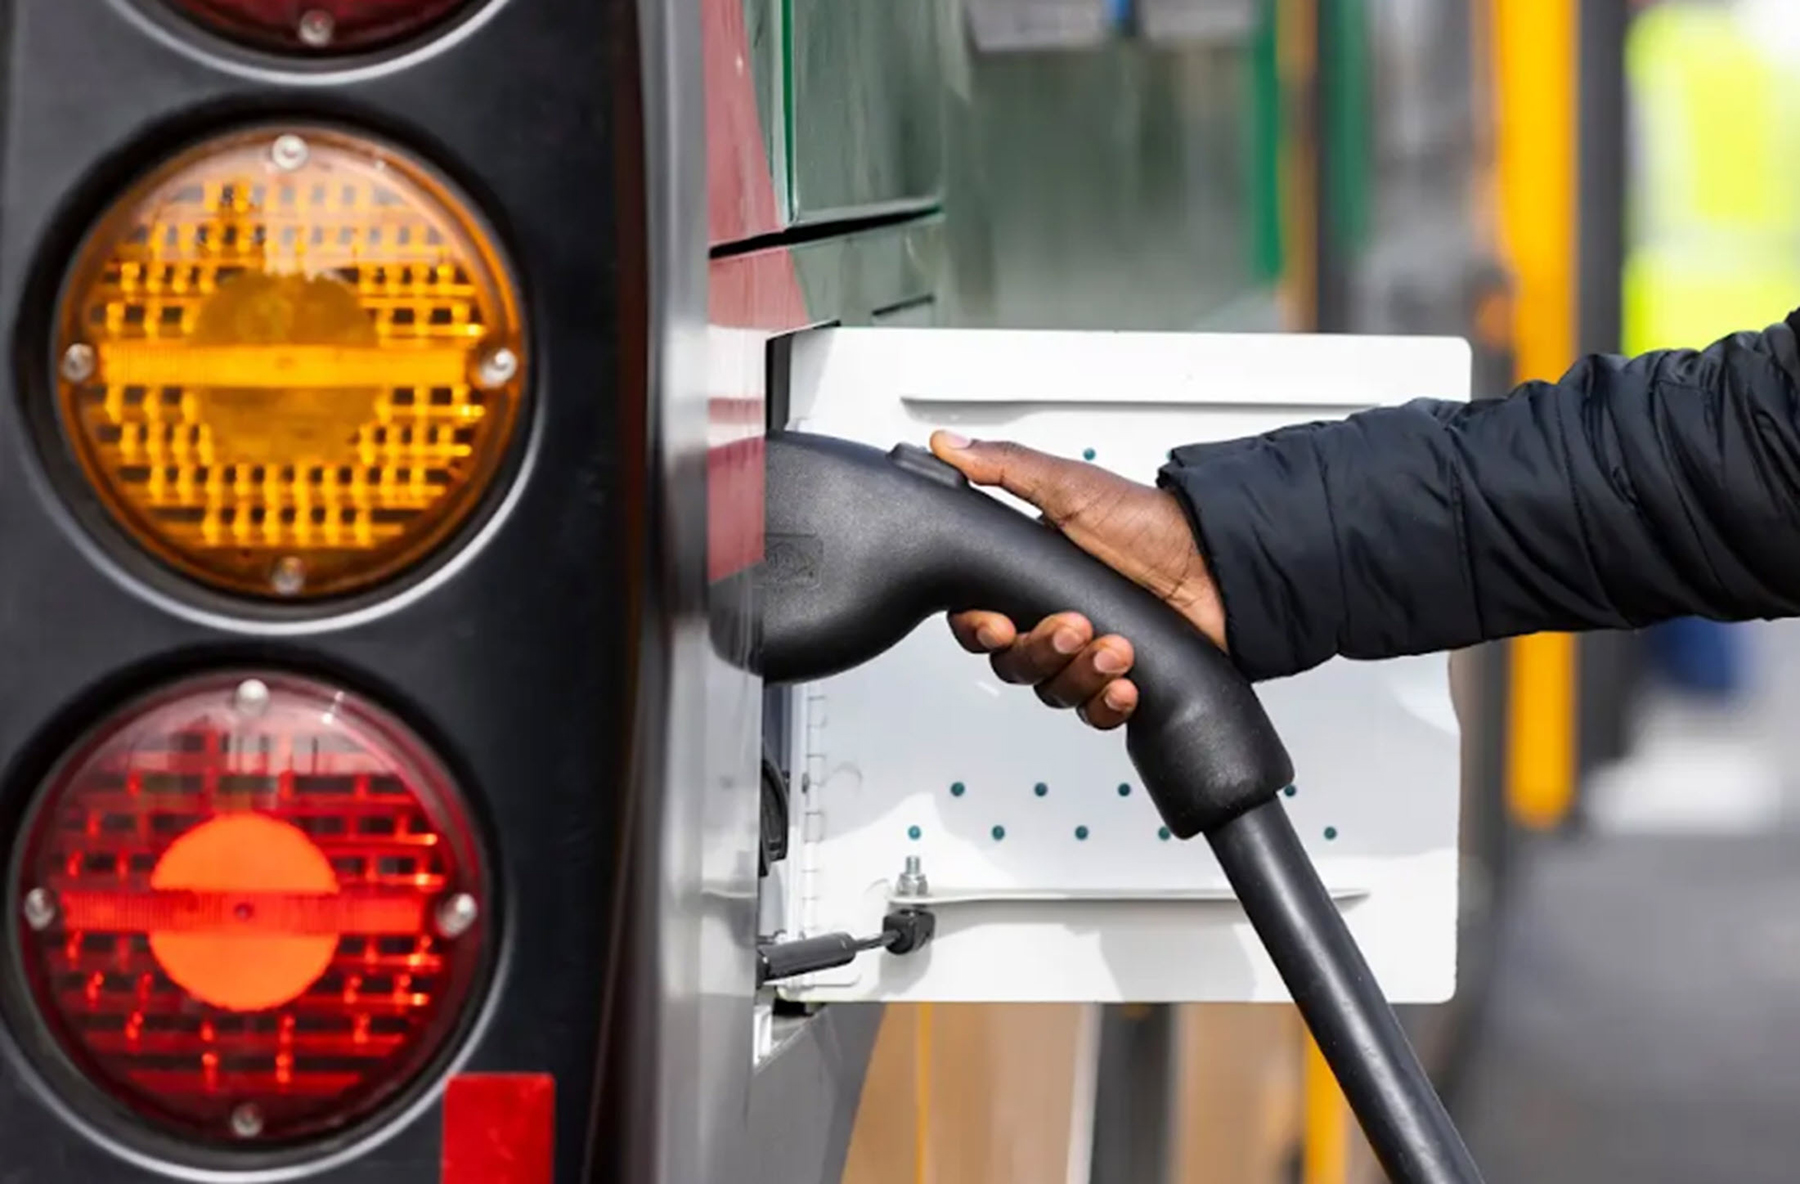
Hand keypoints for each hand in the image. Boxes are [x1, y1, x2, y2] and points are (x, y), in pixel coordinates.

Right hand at [930, 431, 1225, 729]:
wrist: (1218, 561)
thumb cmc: (1148, 523)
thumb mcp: (1069, 486)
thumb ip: (1004, 467)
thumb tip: (950, 447)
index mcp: (1030, 578)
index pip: (979, 620)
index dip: (981, 630)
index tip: (999, 624)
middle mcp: (1053, 619)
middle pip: (1013, 663)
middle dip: (1041, 650)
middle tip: (1075, 626)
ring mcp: (1086, 654)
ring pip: (1052, 690)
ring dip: (1079, 676)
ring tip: (1115, 649)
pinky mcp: (1120, 681)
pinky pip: (1094, 714)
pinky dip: (1105, 705)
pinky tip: (1124, 685)